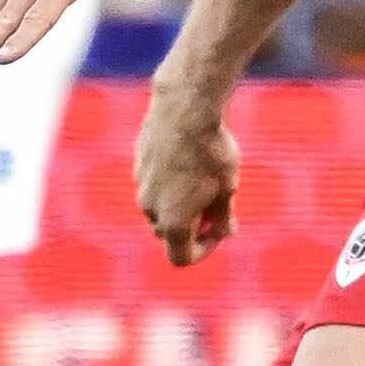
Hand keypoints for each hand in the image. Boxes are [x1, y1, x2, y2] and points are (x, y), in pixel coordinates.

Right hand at [134, 76, 242, 262]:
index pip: (181, 258)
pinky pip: (154, 183)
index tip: (220, 231)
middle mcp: (150, 209)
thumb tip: (224, 231)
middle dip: (192, 226)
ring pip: (160, 207)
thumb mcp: (227, 187)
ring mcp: (140, 185)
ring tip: (207, 180)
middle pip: (169, 233)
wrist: (185, 107)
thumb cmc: (212, 151)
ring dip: (179, 203)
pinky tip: (190, 159)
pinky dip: (170, 182)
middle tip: (217, 206)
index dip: (203, 251)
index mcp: (173, 222)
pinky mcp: (137, 163)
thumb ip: (222, 216)